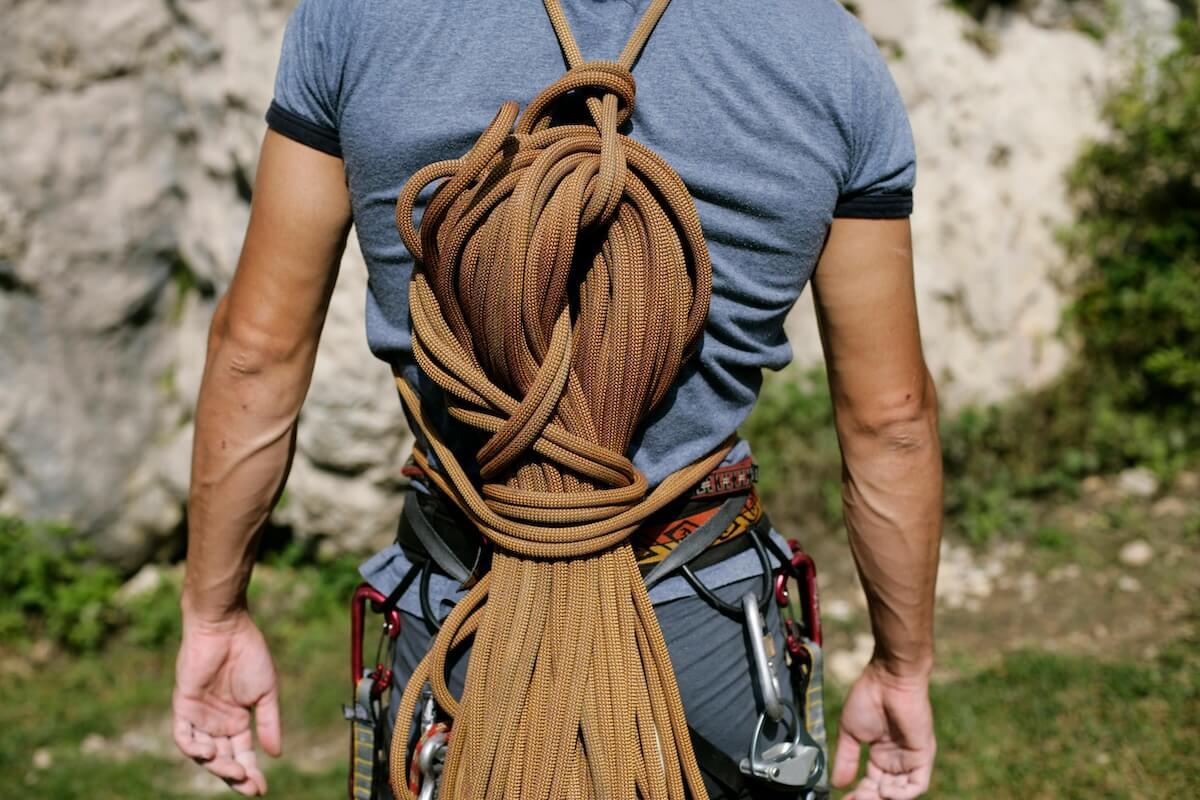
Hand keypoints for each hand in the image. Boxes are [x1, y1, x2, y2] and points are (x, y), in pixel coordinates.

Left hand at [172, 609, 282, 795]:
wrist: (227, 629)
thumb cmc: (249, 655)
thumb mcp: (266, 693)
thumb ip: (269, 723)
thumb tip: (276, 754)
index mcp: (237, 719)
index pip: (243, 754)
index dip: (251, 773)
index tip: (262, 790)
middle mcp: (217, 722)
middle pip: (223, 759)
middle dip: (235, 776)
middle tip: (250, 787)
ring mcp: (199, 716)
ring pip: (203, 753)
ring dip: (217, 765)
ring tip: (234, 771)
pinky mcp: (183, 706)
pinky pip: (183, 736)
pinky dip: (193, 748)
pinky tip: (209, 753)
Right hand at [832, 661, 935, 798]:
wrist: (888, 679)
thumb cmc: (868, 697)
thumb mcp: (850, 732)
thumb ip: (846, 758)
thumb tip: (837, 782)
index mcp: (881, 755)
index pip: (871, 785)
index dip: (857, 795)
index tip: (842, 799)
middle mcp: (897, 760)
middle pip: (884, 791)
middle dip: (867, 798)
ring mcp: (910, 758)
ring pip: (900, 792)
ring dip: (882, 797)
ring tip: (864, 797)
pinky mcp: (923, 755)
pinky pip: (917, 784)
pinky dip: (902, 794)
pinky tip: (886, 792)